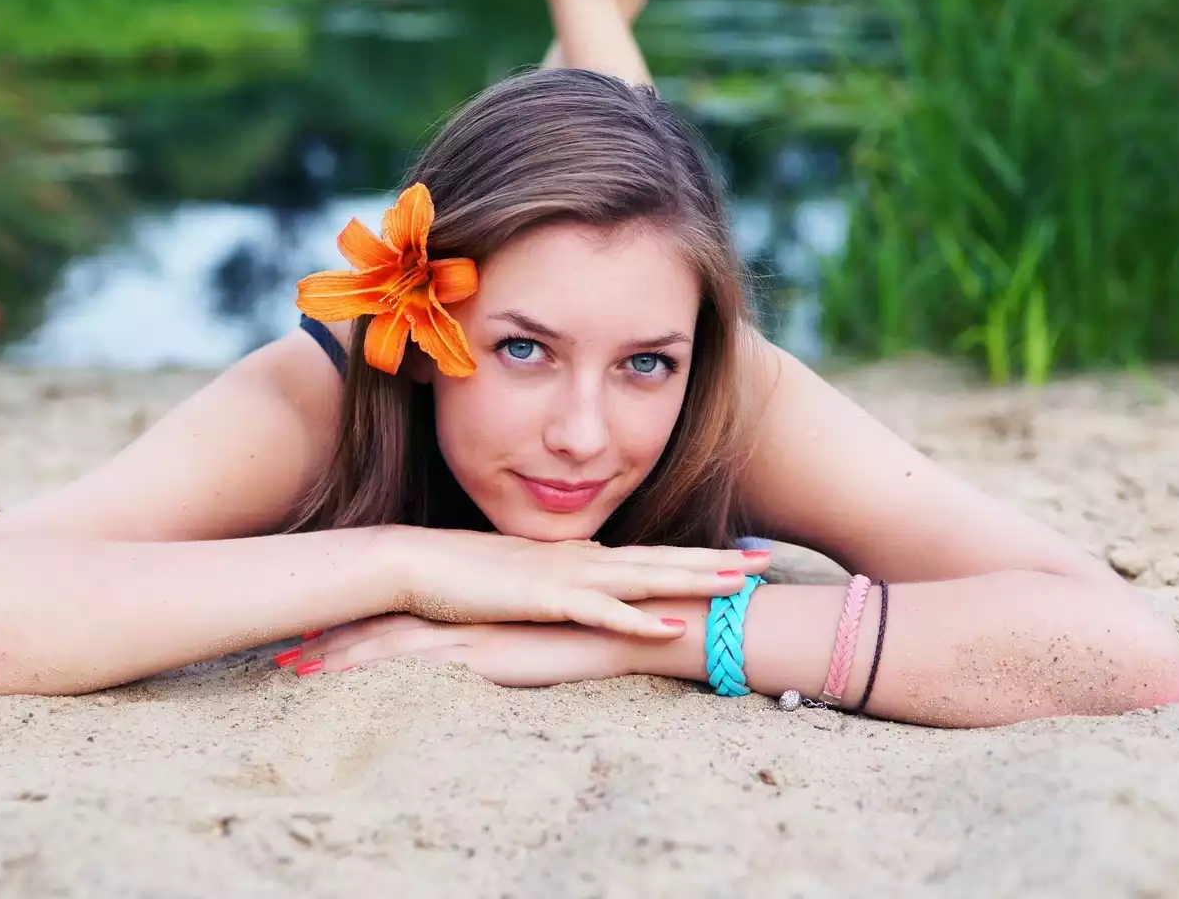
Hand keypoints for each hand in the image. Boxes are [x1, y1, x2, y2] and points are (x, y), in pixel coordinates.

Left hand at [284, 614, 638, 688]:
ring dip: (334, 654)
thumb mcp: (529, 637)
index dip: (356, 623)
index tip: (318, 633)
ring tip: (293, 666)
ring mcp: (457, 632)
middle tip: (287, 650)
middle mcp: (452, 615)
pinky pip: (406, 662)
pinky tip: (336, 678)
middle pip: (376, 626)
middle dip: (328, 638)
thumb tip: (488, 649)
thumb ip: (503, 638)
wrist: (612, 627)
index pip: (397, 615)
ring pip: (381, 642)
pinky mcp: (469, 652)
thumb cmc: (578, 635)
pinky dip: (367, 668)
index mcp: (462, 609)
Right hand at [392, 528, 767, 639]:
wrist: (411, 564)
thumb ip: (549, 587)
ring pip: (643, 578)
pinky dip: (638, 618)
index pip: (646, 555)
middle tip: (767, 560)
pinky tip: (672, 623)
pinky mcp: (542, 597)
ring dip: (693, 579)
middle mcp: (579, 559)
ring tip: (741, 583)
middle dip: (715, 560)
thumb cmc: (457, 577)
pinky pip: (600, 611)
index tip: (737, 555)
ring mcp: (564, 576)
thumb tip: (573, 596)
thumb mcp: (516, 582)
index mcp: (575, 557)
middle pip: (660, 559)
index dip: (693, 555)